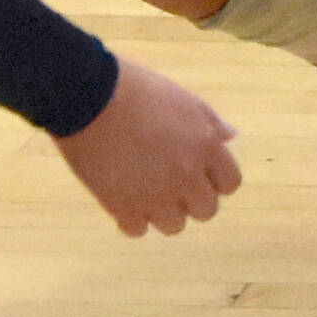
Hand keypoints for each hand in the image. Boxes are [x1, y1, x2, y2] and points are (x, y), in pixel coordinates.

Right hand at [52, 57, 240, 237]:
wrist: (86, 94)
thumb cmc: (134, 87)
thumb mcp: (181, 97)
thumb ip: (209, 122)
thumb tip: (231, 138)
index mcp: (204, 146)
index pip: (229, 183)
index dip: (214, 178)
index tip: (197, 170)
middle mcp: (187, 176)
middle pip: (206, 210)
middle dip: (190, 197)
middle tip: (168, 178)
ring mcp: (156, 196)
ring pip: (174, 225)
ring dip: (162, 209)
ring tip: (142, 185)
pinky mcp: (124, 208)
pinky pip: (138, 229)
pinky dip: (131, 216)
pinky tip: (122, 195)